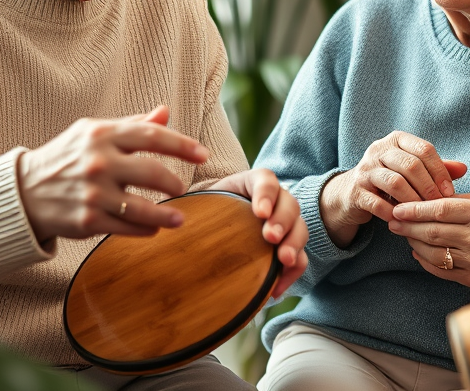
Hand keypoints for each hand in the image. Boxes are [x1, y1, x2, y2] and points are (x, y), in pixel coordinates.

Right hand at [17, 106, 208, 243]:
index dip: (182, 145)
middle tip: (183, 187)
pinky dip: (146, 229)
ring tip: (179, 218)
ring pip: (142, 207)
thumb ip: (132, 125)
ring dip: (166, 215)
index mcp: (102, 135)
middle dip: (174, 182)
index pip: (152, 136)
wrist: (24, 191)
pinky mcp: (88, 220)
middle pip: (152, 172)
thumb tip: (165, 111)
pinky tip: (154, 228)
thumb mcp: (94, 132)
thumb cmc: (67, 157)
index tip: (203, 155)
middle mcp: (99, 162)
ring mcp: (93, 193)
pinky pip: (127, 228)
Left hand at [207, 168, 309, 297]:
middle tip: (271, 237)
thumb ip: (194, 205)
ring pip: (299, 229)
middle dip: (282, 221)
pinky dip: (292, 272)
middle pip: (289, 205)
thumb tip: (169, 217)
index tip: (259, 212)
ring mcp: (285, 223)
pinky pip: (300, 258)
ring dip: (294, 244)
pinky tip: (276, 289)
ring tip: (283, 260)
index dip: (266, 195)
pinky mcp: (288, 246)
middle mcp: (276, 200)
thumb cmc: (208, 210)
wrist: (215, 226)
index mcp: (254, 183)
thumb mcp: (203, 200)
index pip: (266, 181)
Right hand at [319, 130, 465, 247]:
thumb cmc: (390, 180)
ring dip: (413, 201)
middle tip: (439, 206)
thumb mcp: (413, 171)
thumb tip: (464, 168)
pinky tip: (404, 222)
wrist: (352, 194)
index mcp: (396, 140)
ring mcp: (365, 170)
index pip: (424, 149)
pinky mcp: (356, 191)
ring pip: (395, 183)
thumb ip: (436, 168)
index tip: (450, 192)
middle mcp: (378, 150)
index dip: (440, 170)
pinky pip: (377, 203)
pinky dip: (393, 213)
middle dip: (428, 187)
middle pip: (410, 165)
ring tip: (424, 215)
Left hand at [388, 193, 469, 286]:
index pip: (440, 209)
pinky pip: (441, 269)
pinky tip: (417, 251)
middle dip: (408, 226)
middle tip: (393, 221)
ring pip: (434, 251)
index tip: (398, 208)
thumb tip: (421, 200)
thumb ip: (455, 200)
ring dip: (413, 242)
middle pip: (433, 231)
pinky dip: (424, 260)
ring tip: (402, 234)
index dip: (415, 209)